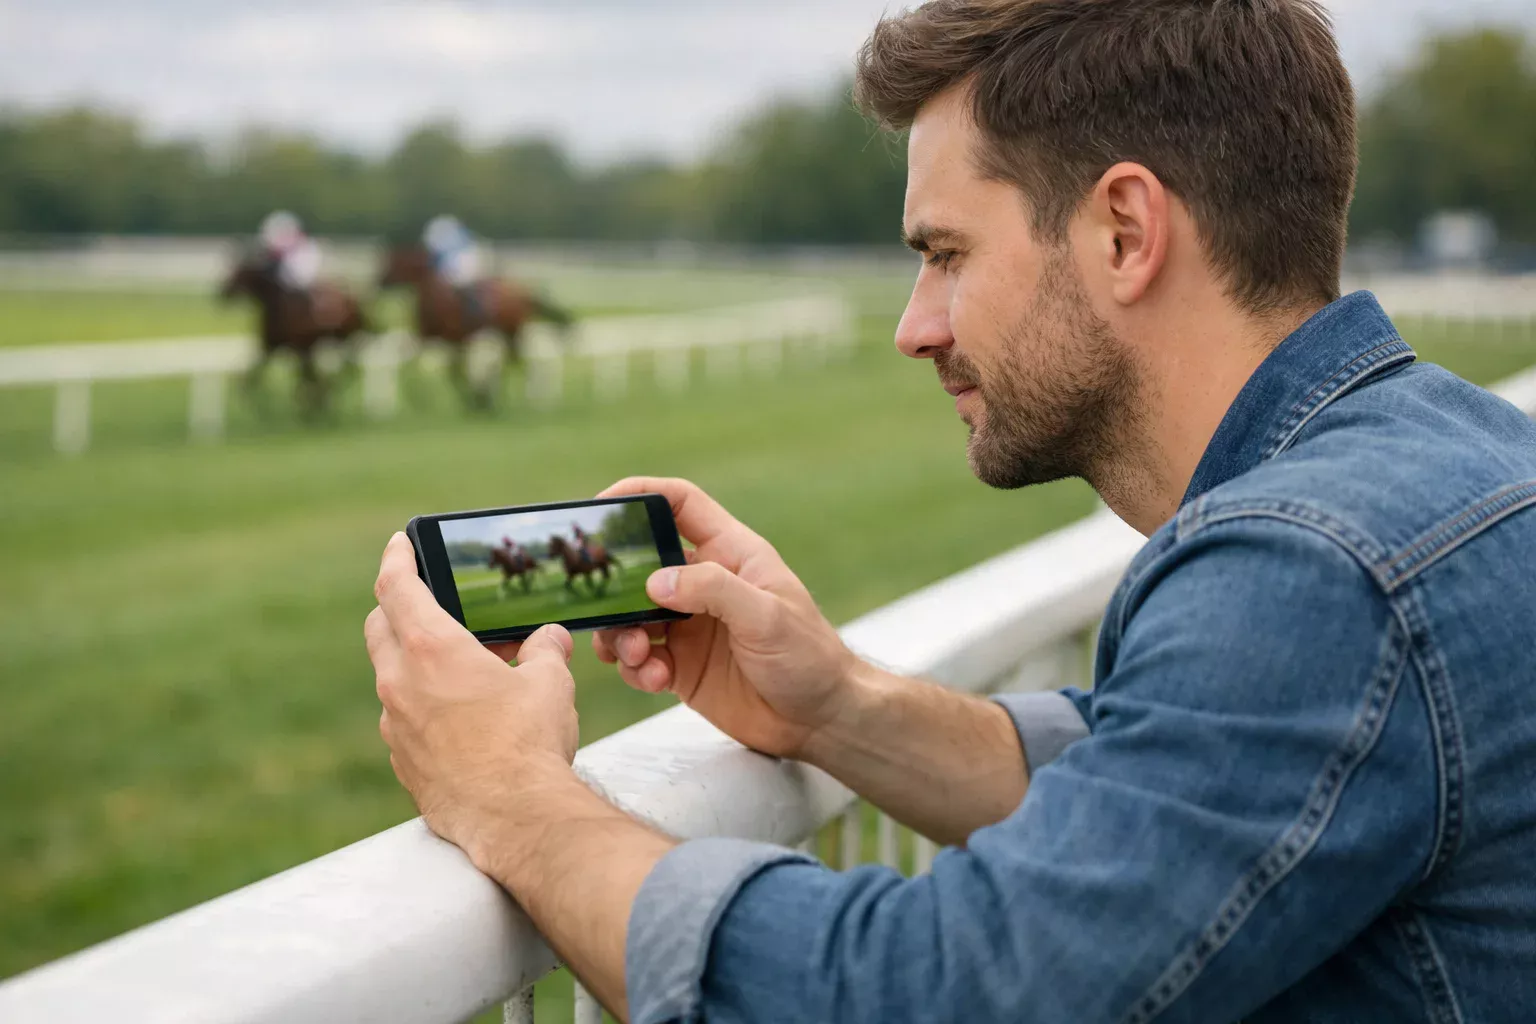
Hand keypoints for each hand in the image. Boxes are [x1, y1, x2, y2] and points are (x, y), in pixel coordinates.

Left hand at [366, 532, 578, 870]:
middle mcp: (400, 683)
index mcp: (431, 649)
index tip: (400, 542)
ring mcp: (394, 726)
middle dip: (399, 607)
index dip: (397, 556)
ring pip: (392, 677)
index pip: (397, 585)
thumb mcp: (549, 682)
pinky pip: (403, 720)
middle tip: (428, 601)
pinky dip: (424, 708)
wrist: (515, 820)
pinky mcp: (402, 763)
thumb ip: (544, 651)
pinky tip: (463, 720)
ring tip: (465, 670)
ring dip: (417, 664)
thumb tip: (548, 639)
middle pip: (380, 627)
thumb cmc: (530, 743)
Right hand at [592, 478, 858, 759]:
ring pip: (631, 616)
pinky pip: (639, 658)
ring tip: (637, 655)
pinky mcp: (681, 665)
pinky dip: (636, 668)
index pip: (680, 505)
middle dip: (615, 586)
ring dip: (620, 634)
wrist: (820, 720)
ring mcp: (690, 625)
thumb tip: (655, 581)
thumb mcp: (766, 616)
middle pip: (641, 565)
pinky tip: (656, 680)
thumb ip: (712, 590)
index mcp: (730, 554)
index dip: (641, 494)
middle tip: (603, 607)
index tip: (602, 506)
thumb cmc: (808, 657)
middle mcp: (705, 584)